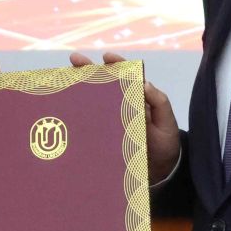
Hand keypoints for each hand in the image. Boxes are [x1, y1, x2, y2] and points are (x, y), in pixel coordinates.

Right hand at [70, 51, 179, 181]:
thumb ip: (159, 102)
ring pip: (91, 102)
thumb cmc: (166, 143)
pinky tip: (64, 112)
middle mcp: (120, 107)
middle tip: (74, 59)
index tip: (106, 57)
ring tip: (63, 80)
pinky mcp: (103, 138)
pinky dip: (76, 118)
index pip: (125, 77)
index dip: (116, 65)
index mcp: (136, 99)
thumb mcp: (167, 122)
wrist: (162, 173)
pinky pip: (89, 126)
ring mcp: (110, 123)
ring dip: (77, 90)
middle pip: (102, 85)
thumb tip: (145, 83)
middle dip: (88, 70)